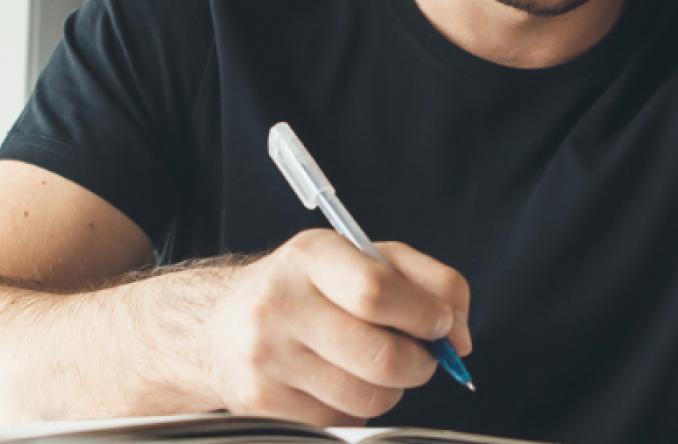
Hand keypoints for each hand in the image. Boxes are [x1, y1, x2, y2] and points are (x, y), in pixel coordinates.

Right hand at [201, 229, 472, 425]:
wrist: (218, 325)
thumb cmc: (305, 289)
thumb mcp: (363, 259)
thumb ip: (427, 282)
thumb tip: (459, 335)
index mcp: (309, 257)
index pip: (377, 292)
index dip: (425, 316)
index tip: (439, 324)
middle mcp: (279, 304)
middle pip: (382, 357)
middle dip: (419, 363)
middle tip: (416, 355)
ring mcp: (267, 358)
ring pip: (369, 397)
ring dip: (389, 389)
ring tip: (370, 367)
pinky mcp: (262, 402)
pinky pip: (341, 420)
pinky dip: (354, 408)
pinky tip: (334, 383)